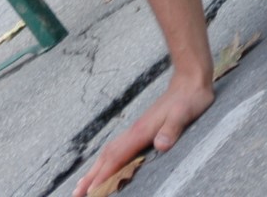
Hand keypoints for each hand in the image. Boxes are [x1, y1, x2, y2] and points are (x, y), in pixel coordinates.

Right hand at [71, 75, 215, 196]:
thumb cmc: (189, 99)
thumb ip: (171, 130)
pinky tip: (105, 165)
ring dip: (95, 169)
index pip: (117, 157)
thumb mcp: (184, 115)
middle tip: (77, 194)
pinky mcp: (140, 130)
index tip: (92, 191)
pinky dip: (106, 161)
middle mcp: (134, 131)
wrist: (189, 80)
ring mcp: (135, 130)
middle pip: (106, 156)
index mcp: (141, 131)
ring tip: (83, 184)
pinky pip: (117, 149)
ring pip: (109, 152)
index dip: (104, 175)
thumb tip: (160, 145)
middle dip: (91, 176)